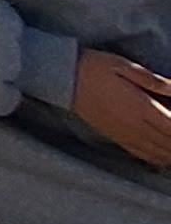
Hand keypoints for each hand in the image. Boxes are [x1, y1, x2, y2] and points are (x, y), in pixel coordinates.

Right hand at [74, 49, 170, 168]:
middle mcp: (135, 126)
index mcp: (140, 107)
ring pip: (161, 153)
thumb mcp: (123, 65)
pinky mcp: (117, 138)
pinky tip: (165, 153)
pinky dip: (161, 157)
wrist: (62, 79)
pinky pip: (145, 155)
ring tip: (170, 136)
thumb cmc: (93, 67)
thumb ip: (153, 80)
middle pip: (170, 143)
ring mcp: (126, 135)